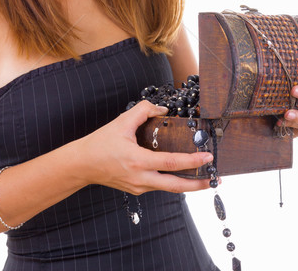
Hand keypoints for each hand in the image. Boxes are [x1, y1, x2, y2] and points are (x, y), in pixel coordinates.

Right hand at [77, 100, 213, 194]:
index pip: (171, 163)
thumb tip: (162, 109)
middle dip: (198, 184)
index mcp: (137, 161)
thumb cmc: (100, 143)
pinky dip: (172, 180)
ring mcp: (139, 187)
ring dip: (187, 183)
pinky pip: (159, 185)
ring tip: (203, 177)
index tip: (207, 157)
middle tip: (215, 179)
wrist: (82, 164)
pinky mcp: (136, 189)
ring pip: (168, 187)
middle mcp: (140, 178)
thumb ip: (144, 111)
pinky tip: (180, 174)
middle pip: (176, 186)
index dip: (192, 161)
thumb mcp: (121, 122)